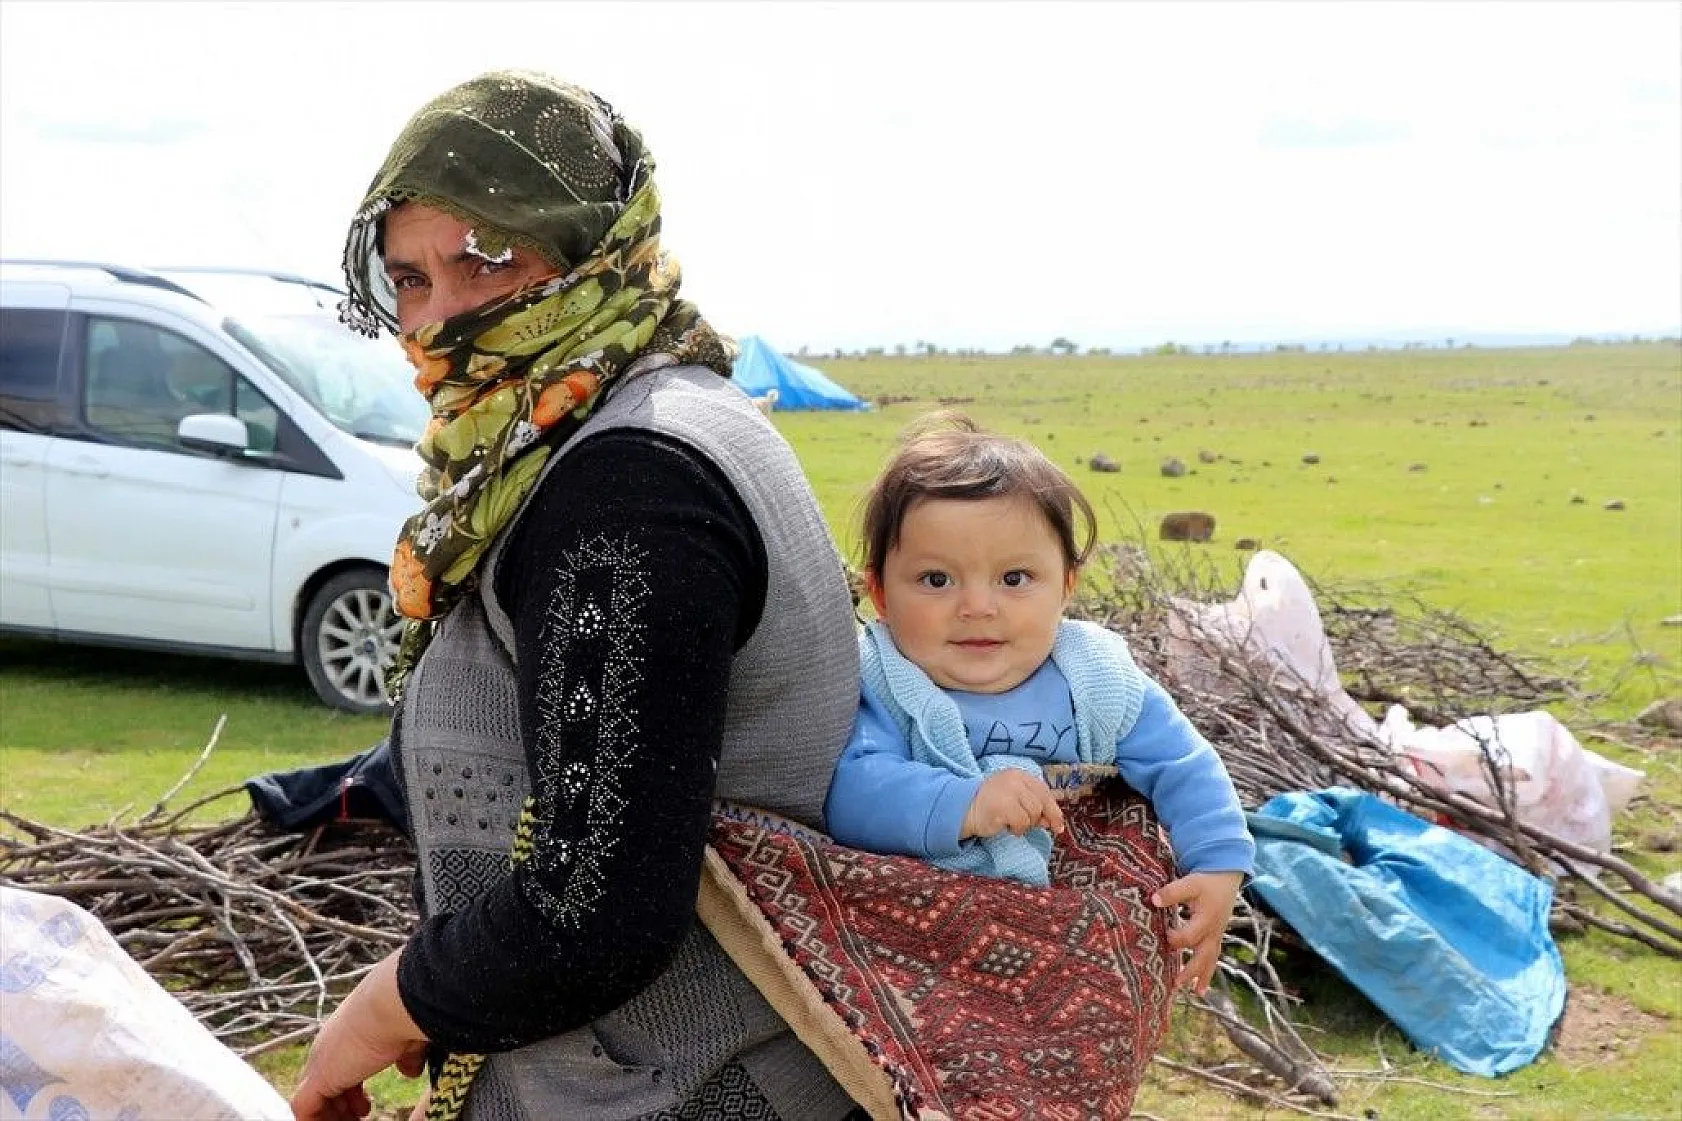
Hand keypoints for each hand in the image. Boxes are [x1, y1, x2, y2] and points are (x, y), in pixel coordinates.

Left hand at [291, 951, 429, 1120]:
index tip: (366, 1108)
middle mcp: (328, 1048)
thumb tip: (410, 1071)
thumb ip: (406, 1058)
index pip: (339, 1071)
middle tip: (359, 1119)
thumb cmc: (406, 1013)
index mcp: (347, 1036)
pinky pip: (304, 1111)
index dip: (350, 1093)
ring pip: (312, 1102)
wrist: (395, 1000)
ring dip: (331, 1117)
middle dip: (340, 1109)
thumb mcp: (408, 1041)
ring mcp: (320, 1062)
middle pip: (323, 1088)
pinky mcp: (318, 1077)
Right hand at [961, 770, 1064, 839]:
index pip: (1044, 791)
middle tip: (1039, 827)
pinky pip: (1022, 823)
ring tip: (1012, 823)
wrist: (964, 808)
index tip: (1057, 825)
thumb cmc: (991, 804)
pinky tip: (1006, 826)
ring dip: (1025, 824)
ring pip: (1033, 814)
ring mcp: (1009, 792)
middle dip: (1041, 818)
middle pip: (1041, 803)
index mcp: (1020, 775)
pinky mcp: (1003, 806)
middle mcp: (1016, 780)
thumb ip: (1033, 804)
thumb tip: (1054, 821)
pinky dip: (1016, 829)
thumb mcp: (1015, 798)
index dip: (1053, 809)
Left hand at [1153, 871, 1243, 994]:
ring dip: (1202, 976)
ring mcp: (1216, 936)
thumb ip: (1172, 892)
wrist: (1228, 878)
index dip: (1177, 938)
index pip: (1190, 936)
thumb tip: (1153, 900)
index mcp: (1206, 919)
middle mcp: (1213, 931)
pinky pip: (1213, 957)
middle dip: (1191, 970)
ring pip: (1210, 960)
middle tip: (1176, 984)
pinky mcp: (1216, 937)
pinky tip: (1201, 987)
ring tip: (1197, 993)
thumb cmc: (1207, 881)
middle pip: (1203, 956)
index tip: (1165, 934)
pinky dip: (1207, 971)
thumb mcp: (1190, 883)